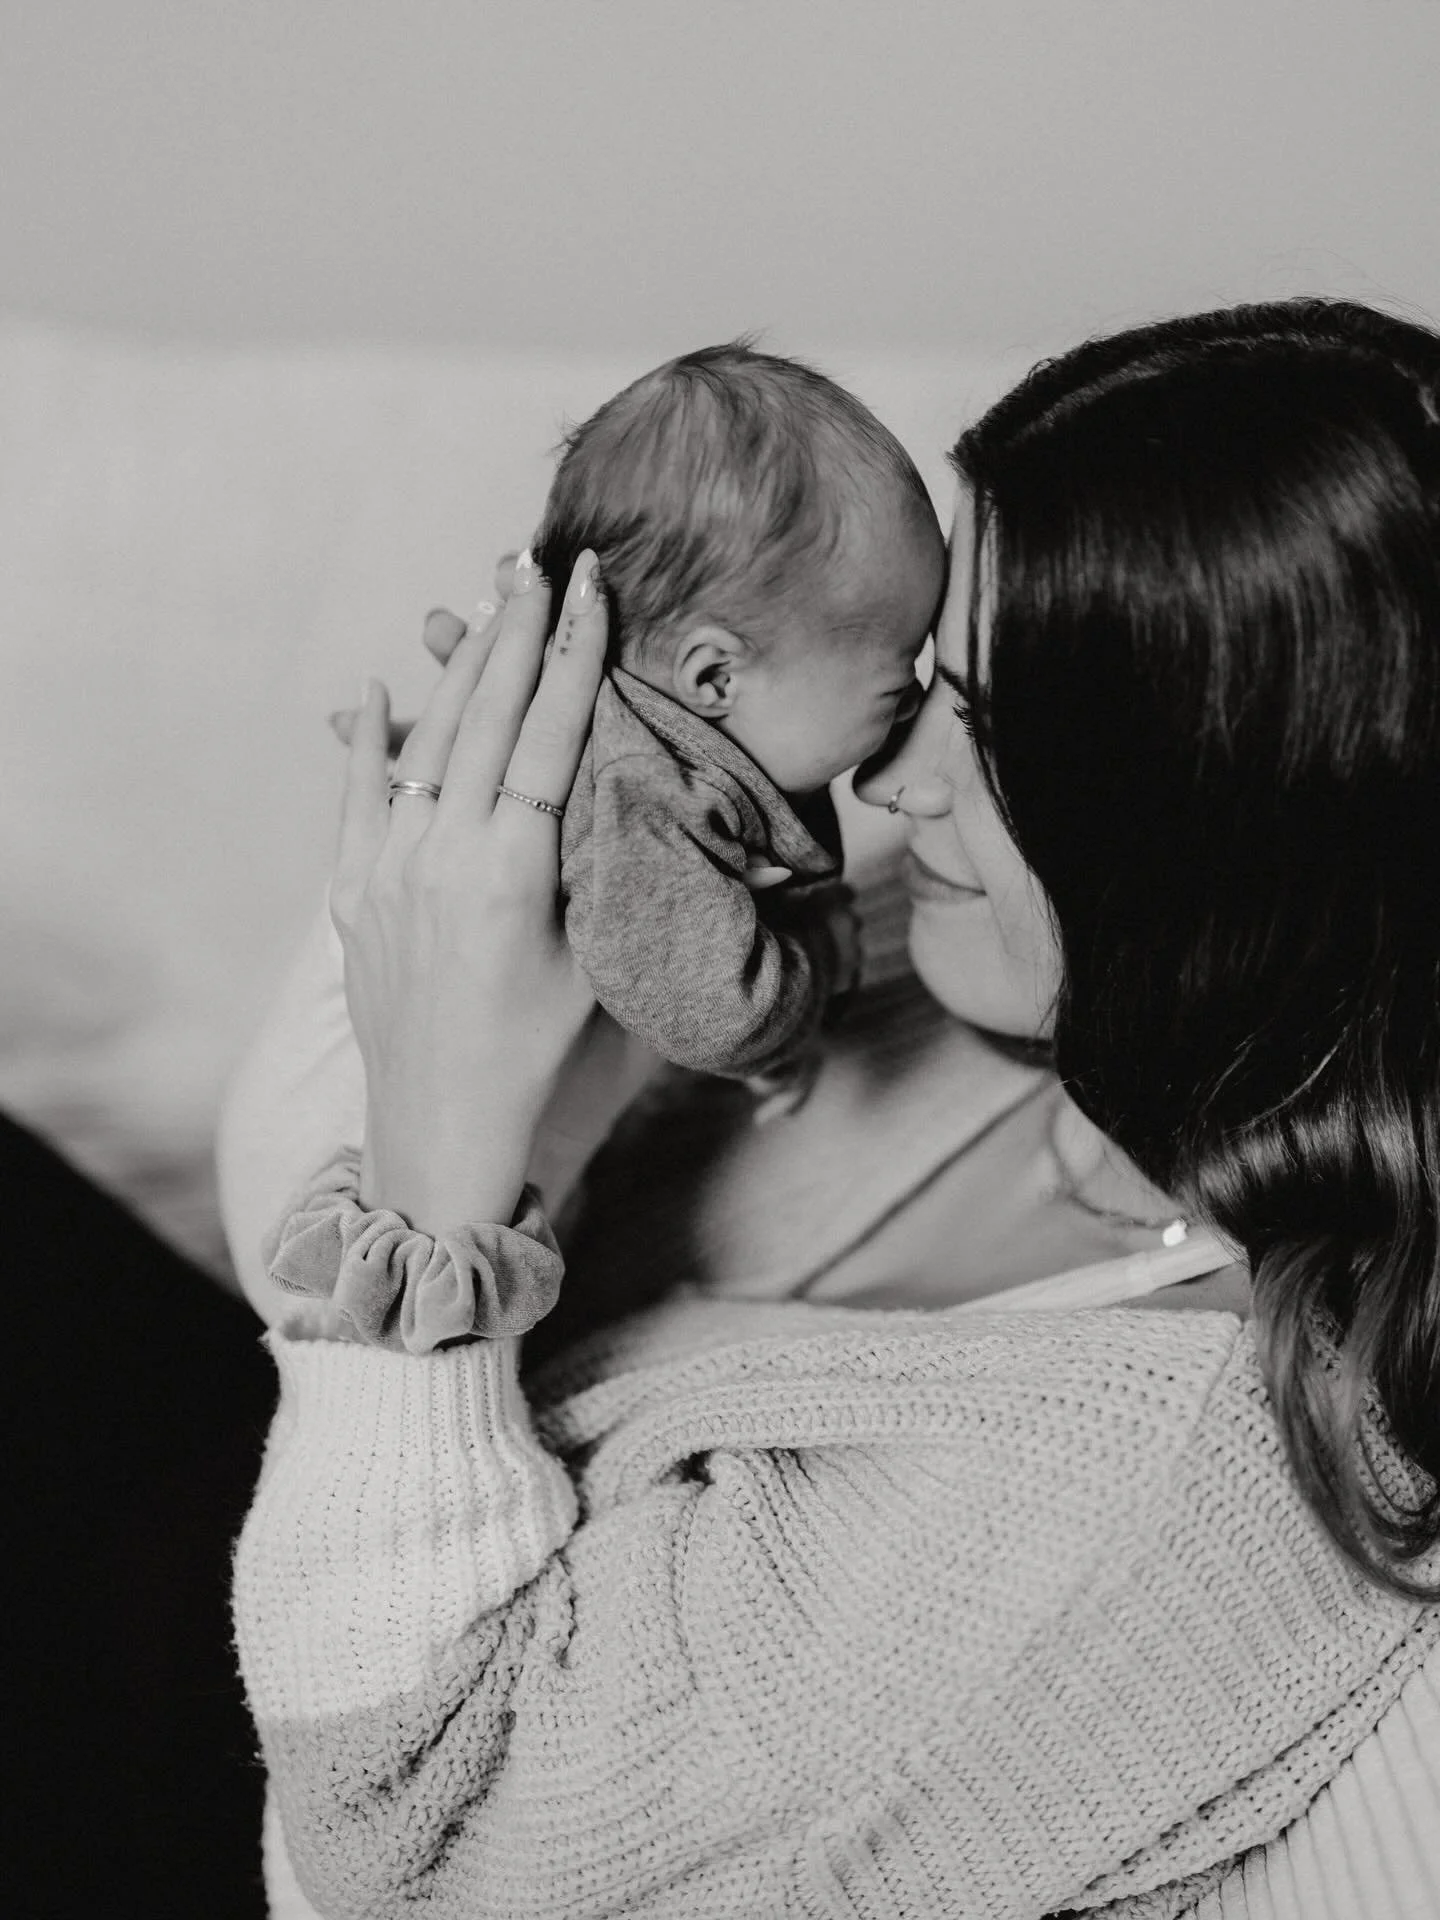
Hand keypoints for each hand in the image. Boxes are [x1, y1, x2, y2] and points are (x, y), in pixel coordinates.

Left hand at [331, 549, 606, 1233]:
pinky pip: (359, 796)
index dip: (576, 655)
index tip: (590, 588)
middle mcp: (441, 855)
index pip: (550, 733)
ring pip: (426, 740)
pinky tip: (373, 687)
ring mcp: (388, 870)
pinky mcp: (353, 893)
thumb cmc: (538, 1051)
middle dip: (515, 630)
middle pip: (484, 715)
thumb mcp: (592, 955)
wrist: (442, 1124)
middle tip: (536, 560)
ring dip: (458, 666)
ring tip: (483, 601)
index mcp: (511, 870)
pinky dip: (368, 739)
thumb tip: (608, 780)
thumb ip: (594, 864)